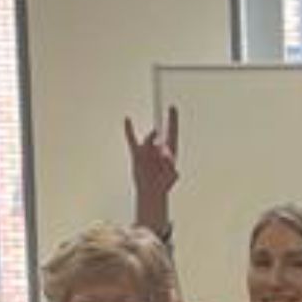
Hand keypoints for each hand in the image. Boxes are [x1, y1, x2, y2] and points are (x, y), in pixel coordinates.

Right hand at [124, 108, 178, 223]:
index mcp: (170, 151)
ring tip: (155, 137)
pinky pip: (132, 140)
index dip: (173, 120)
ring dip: (151, 139)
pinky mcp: (137, 154)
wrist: (150, 192)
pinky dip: (129, 130)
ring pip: (148, 139)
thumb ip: (170, 167)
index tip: (172, 108)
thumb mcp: (170, 176)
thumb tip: (167, 156)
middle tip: (165, 117)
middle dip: (163, 129)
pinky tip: (128, 120)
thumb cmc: (162, 184)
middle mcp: (158, 148)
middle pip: (160, 134)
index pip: (172, 132)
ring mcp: (148, 150)